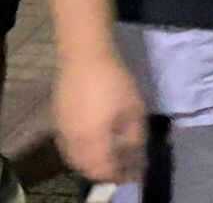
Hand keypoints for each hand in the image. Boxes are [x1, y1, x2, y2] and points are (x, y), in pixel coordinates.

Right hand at [55, 55, 146, 184]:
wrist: (85, 57)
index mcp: (92, 140)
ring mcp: (62, 132)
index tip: (130, 174)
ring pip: (73, 159)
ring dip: (89, 163)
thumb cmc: (114, 81)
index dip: (116, 175)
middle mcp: (73, 141)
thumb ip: (133, 134)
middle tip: (120, 166)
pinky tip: (92, 144)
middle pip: (85, 168)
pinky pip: (67, 147)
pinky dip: (79, 153)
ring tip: (108, 156)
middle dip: (102, 171)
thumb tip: (133, 149)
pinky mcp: (57, 121)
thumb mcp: (133, 108)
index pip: (102, 169)